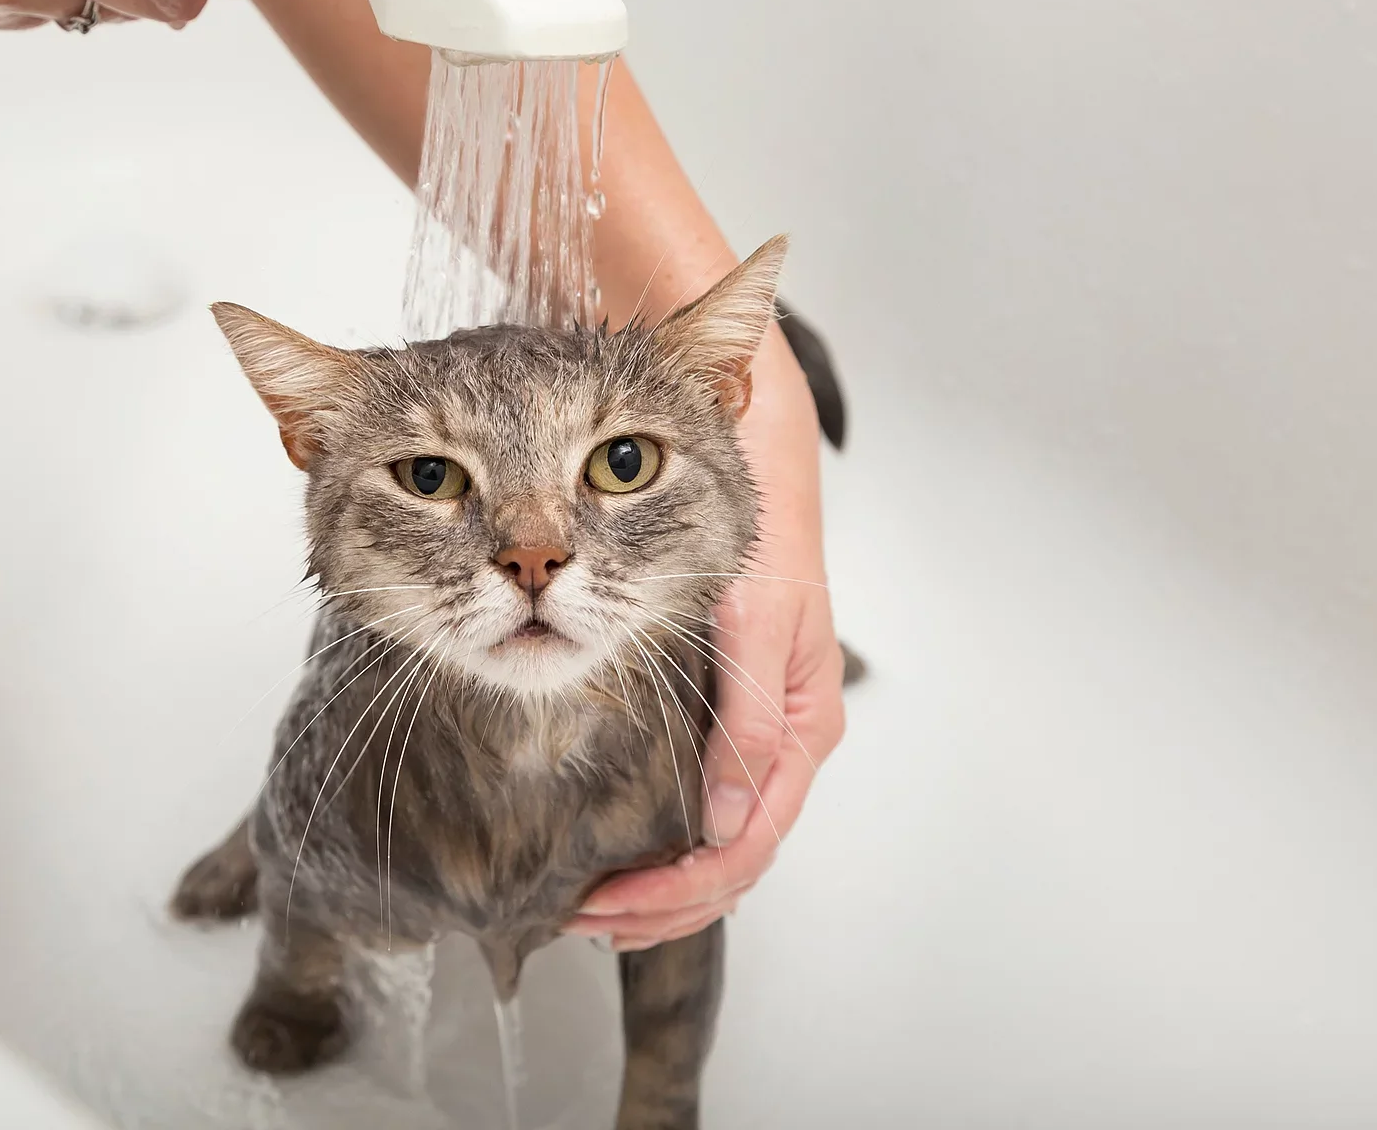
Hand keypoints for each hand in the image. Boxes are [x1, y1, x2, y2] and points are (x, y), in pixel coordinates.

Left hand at [566, 327, 845, 949]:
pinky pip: (705, 803)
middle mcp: (781, 737)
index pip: (744, 844)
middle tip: (578, 919)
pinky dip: (664, 844)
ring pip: (719, 842)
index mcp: (799, 725)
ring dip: (659, 887)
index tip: (606, 905)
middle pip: (731, 860)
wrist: (759, 456)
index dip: (676, 891)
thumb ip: (746, 721)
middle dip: (659, 905)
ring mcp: (757, 728)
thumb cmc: (765, 531)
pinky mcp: (729, 710)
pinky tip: (621, 853)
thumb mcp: (756, 622)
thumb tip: (724, 823)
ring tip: (589, 906)